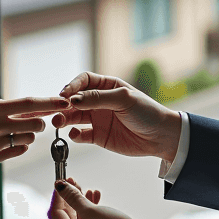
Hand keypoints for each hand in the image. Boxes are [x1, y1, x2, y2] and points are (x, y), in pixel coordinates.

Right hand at [0, 95, 68, 167]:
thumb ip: (5, 105)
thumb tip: (32, 106)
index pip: (29, 104)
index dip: (50, 103)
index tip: (66, 101)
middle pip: (36, 124)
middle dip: (41, 122)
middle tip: (35, 121)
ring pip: (30, 138)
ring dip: (29, 134)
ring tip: (15, 132)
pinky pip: (20, 150)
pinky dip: (20, 145)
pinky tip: (9, 141)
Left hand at [48, 178, 162, 218]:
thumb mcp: (92, 212)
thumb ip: (73, 198)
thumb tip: (59, 186)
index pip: (56, 215)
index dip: (58, 196)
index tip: (61, 181)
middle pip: (67, 217)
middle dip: (70, 198)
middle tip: (73, 181)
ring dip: (83, 203)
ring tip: (88, 189)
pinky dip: (92, 212)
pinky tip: (97, 199)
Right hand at [51, 72, 182, 161]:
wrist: (161, 137)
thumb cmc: (147, 112)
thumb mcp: (124, 99)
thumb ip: (98, 98)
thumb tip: (73, 99)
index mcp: (107, 87)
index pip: (84, 81)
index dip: (72, 86)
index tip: (64, 95)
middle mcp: (100, 102)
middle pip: (75, 100)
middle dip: (64, 105)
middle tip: (56, 111)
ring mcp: (98, 119)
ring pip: (74, 117)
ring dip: (64, 119)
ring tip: (58, 123)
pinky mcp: (98, 136)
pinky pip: (81, 135)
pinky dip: (74, 136)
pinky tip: (75, 135)